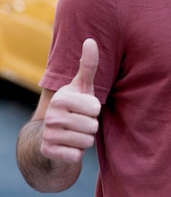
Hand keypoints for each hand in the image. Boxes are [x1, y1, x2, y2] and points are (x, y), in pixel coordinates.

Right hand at [40, 39, 100, 164]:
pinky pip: (77, 156)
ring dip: (84, 140)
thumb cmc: (73, 107)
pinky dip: (75, 153)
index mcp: (61, 98)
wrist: (51, 136)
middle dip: (90, 127)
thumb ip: (88, 65)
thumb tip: (91, 40)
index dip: (93, 110)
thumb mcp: (81, 87)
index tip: (82, 109)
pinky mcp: (49, 152)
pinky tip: (67, 146)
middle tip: (78, 123)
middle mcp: (52, 116)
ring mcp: (48, 135)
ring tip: (74, 133)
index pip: (96, 108)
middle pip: (92, 126)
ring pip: (86, 141)